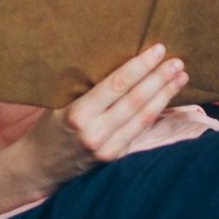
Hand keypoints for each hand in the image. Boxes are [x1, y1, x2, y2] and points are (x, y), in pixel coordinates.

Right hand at [15, 43, 188, 186]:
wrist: (38, 167)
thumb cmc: (48, 128)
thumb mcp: (60, 103)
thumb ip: (88, 89)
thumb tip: (121, 62)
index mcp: (78, 114)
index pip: (117, 85)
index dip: (140, 67)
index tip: (158, 50)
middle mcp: (95, 132)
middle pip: (136, 101)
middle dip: (159, 79)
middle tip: (177, 62)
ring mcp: (107, 148)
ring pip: (143, 117)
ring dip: (165, 95)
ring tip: (181, 78)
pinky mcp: (115, 158)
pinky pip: (139, 131)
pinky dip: (156, 113)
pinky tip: (167, 99)